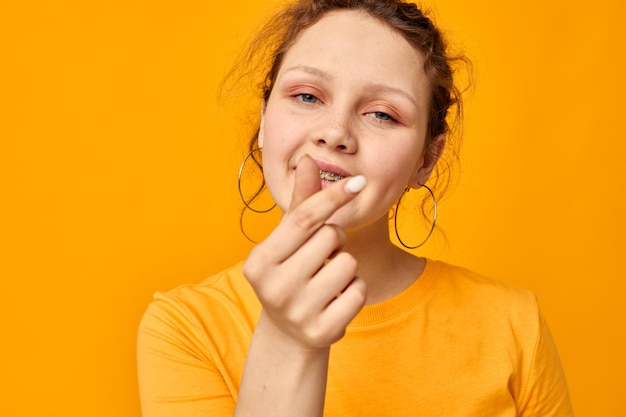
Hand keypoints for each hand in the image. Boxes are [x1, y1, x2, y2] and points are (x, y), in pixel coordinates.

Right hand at [243, 155, 366, 349]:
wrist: (290, 332)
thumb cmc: (290, 273)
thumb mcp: (289, 240)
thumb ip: (301, 203)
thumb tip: (309, 161)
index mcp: (260, 260)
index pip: (303, 218)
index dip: (333, 196)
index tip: (359, 182)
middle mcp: (273, 287)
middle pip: (330, 237)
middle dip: (335, 239)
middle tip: (321, 256)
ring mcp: (297, 312)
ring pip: (349, 264)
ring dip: (346, 266)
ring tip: (328, 278)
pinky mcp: (322, 331)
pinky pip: (359, 291)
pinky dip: (355, 289)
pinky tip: (336, 298)